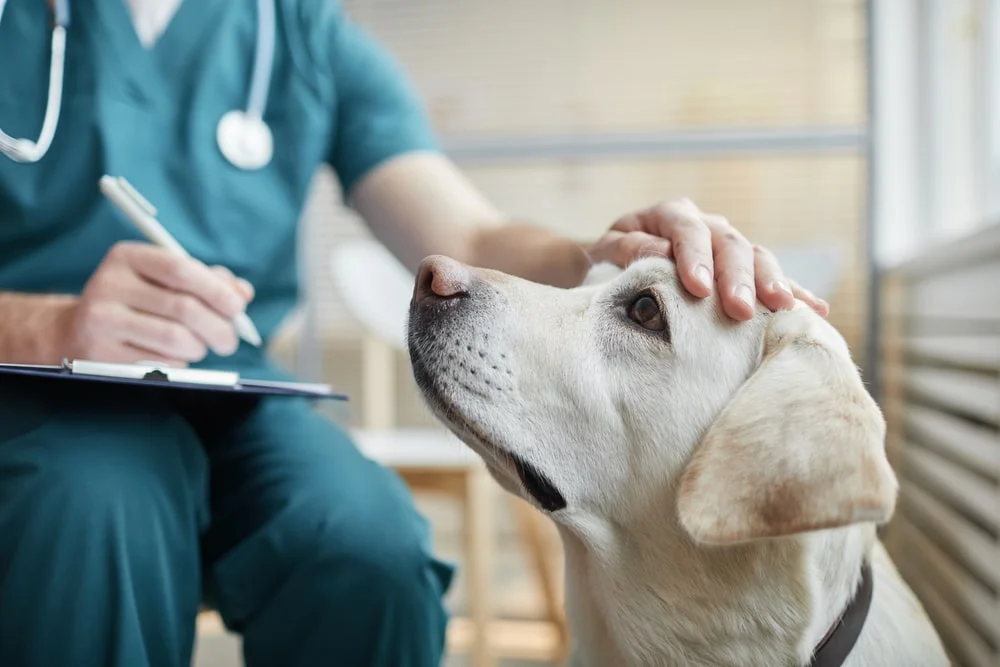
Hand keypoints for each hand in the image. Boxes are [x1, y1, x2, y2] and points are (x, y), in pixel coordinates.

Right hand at [55, 242, 254, 364]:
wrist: (78, 332)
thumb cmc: (138, 302)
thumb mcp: (165, 281)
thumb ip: (208, 282)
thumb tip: (242, 293)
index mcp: (127, 257)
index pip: (181, 269)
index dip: (216, 290)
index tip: (238, 308)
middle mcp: (109, 284)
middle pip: (184, 308)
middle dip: (219, 328)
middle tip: (229, 340)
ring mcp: (101, 321)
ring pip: (175, 339)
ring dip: (199, 347)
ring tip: (199, 347)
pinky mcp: (100, 355)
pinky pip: (160, 364)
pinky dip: (179, 364)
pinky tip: (173, 357)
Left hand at [587, 198, 829, 320]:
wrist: (613, 268)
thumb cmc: (608, 262)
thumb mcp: (606, 253)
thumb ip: (627, 250)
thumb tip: (660, 253)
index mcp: (669, 214)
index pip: (687, 230)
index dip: (694, 258)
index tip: (698, 289)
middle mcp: (706, 225)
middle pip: (729, 245)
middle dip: (738, 278)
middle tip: (740, 310)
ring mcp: (728, 246)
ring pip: (757, 257)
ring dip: (772, 283)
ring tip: (783, 308)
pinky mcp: (743, 271)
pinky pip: (773, 278)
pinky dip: (794, 292)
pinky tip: (815, 310)